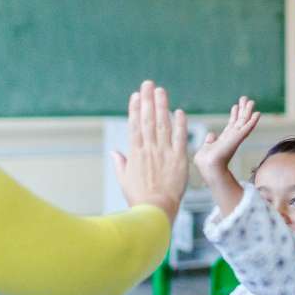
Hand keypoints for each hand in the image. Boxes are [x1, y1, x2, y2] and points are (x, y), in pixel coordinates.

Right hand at [112, 80, 188, 223]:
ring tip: (161, 90)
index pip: (134, 125)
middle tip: (148, 83)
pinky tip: (179, 111)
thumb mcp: (124, 180)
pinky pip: (180, 138)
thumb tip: (114, 153)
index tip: (135, 95)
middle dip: (147, 100)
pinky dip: (180, 124)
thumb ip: (121, 164)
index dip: (135, 109)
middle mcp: (149, 149)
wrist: (155, 210)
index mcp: (135, 153)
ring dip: (162, 106)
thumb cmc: (139, 198)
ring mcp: (164, 153)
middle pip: (148, 120)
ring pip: (163, 124)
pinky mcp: (179, 159)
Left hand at [194, 96, 259, 186]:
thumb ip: (210, 141)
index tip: (235, 106)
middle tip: (246, 99)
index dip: (234, 115)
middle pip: (239, 121)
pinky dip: (252, 121)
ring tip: (251, 101)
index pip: (231, 125)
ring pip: (244, 122)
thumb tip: (211, 134)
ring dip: (248, 112)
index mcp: (224, 140)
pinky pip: (247, 128)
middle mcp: (231, 138)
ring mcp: (235, 138)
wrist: (209, 166)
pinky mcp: (238, 138)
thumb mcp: (206, 148)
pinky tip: (257, 113)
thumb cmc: (205, 161)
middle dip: (243, 110)